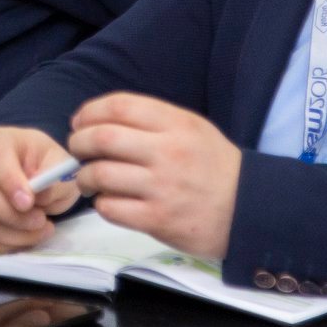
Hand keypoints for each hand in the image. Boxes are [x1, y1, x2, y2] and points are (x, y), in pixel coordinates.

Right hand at [0, 126, 80, 253]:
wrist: (32, 174)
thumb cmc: (46, 166)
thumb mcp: (60, 167)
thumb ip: (53, 180)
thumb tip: (39, 197)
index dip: (10, 182)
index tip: (29, 204)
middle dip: (11, 216)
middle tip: (41, 222)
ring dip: (10, 235)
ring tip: (38, 232)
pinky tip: (19, 241)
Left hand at [69, 92, 240, 258]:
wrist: (249, 210)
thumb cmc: (214, 167)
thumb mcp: (193, 129)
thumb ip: (153, 121)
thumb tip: (101, 121)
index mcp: (176, 124)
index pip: (120, 106)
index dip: (90, 112)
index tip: (80, 122)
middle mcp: (168, 152)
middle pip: (103, 138)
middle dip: (79, 143)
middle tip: (77, 150)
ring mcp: (162, 188)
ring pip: (101, 174)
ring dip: (84, 177)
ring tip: (88, 179)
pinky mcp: (158, 220)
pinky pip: (111, 208)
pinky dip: (101, 204)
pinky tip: (108, 201)